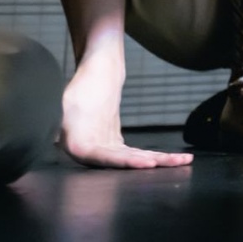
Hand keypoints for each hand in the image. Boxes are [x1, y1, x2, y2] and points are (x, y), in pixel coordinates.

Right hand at [60, 53, 192, 169]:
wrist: (93, 77)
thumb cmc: (79, 88)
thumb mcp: (65, 102)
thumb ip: (60, 117)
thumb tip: (57, 127)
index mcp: (77, 144)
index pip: (103, 158)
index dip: (125, 163)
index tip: (147, 163)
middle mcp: (91, 153)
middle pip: (123, 162)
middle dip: (150, 164)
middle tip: (176, 164)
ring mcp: (105, 150)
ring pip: (134, 160)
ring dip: (161, 161)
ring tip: (185, 161)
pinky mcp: (115, 147)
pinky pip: (137, 155)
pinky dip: (156, 156)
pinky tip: (176, 159)